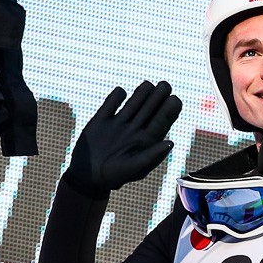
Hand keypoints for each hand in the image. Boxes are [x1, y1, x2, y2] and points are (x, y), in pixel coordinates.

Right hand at [66, 81, 181, 194]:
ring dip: (142, 92)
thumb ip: (152, 156)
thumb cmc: (115, 176)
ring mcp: (119, 123)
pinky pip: (111, 103)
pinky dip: (116, 96)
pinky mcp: (102, 119)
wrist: (87, 176)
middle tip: (165, 85)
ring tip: (148, 86)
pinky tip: (121, 93)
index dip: (170, 109)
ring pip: (134, 102)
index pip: (162, 120)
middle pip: (151, 107)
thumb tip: (170, 143)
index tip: (174, 99)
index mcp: (147, 140)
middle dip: (159, 95)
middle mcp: (135, 129)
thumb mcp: (135, 168)